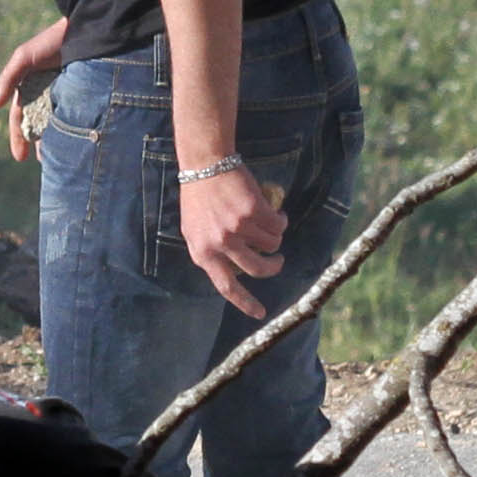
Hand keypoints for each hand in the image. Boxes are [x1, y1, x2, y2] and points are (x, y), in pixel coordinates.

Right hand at [0, 20, 72, 162]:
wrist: (84, 29)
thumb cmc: (50, 41)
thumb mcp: (24, 58)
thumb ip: (7, 79)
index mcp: (29, 85)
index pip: (20, 117)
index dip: (18, 137)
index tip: (20, 157)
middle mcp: (45, 92)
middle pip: (39, 124)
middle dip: (39, 144)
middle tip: (44, 164)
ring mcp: (64, 94)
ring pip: (58, 124)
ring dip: (57, 142)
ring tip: (61, 161)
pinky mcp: (83, 95)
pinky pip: (75, 118)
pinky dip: (74, 132)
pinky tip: (77, 146)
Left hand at [180, 163, 287, 318]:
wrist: (205, 163)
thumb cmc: (200, 196)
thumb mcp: (195, 229)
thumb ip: (210, 251)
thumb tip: (231, 270)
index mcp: (203, 252)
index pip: (225, 286)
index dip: (245, 302)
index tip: (260, 313)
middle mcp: (220, 244)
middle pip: (257, 269)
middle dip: (272, 267)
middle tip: (278, 261)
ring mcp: (238, 229)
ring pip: (271, 245)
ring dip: (276, 237)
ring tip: (272, 223)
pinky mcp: (253, 212)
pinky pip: (277, 225)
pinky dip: (281, 220)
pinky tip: (277, 212)